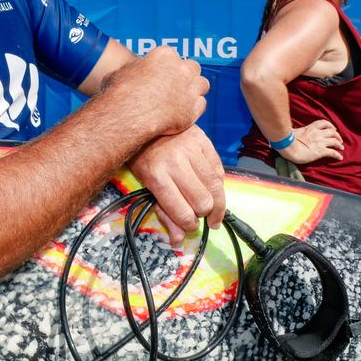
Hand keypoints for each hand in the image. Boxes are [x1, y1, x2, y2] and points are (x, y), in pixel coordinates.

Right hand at [100, 47, 207, 136]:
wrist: (128, 114)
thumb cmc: (120, 91)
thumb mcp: (122, 72)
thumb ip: (135, 69)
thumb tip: (131, 72)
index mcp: (164, 55)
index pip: (173, 56)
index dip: (168, 66)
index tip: (163, 74)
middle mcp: (181, 68)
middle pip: (193, 66)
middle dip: (186, 75)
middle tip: (177, 85)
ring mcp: (190, 88)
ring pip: (202, 84)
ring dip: (195, 89)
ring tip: (184, 98)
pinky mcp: (193, 108)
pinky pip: (201, 104)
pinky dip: (194, 108)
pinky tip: (183, 112)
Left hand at [129, 126, 225, 246]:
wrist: (142, 119)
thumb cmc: (141, 156)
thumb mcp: (145, 185)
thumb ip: (164, 214)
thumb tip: (178, 241)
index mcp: (156, 176)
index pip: (183, 213)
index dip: (189, 226)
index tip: (189, 226)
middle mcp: (175, 163)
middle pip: (204, 203)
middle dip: (204, 215)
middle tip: (201, 216)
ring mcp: (191, 150)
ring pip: (216, 188)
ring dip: (216, 203)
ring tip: (213, 211)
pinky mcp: (203, 141)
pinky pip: (219, 170)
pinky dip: (218, 184)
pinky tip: (212, 189)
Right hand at [279, 119, 342, 164]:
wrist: (288, 147)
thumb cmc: (287, 139)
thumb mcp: (293, 131)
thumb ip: (296, 131)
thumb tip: (290, 130)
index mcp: (310, 128)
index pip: (323, 123)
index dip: (330, 126)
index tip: (333, 129)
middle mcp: (317, 134)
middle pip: (332, 132)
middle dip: (337, 135)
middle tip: (339, 139)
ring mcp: (320, 142)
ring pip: (335, 141)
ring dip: (339, 144)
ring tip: (341, 147)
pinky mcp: (321, 151)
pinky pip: (333, 153)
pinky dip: (337, 155)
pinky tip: (340, 157)